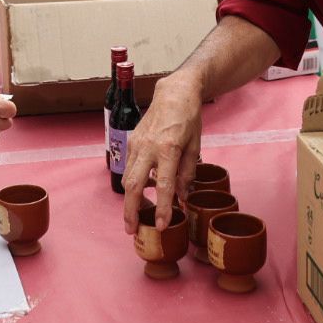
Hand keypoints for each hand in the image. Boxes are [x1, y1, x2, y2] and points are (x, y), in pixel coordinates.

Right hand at [121, 71, 202, 232]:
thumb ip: (187, 174)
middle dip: (131, 211)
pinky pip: (129, 167)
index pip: (164, 186)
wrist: (174, 93)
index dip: (163, 209)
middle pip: (133, 186)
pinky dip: (132, 183)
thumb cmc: (188, 118)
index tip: (162, 226)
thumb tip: (182, 198)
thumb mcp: (196, 146)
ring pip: (127, 178)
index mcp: (169, 149)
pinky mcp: (132, 141)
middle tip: (132, 230)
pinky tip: (141, 192)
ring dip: (129, 200)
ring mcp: (137, 144)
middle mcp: (148, 148)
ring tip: (135, 217)